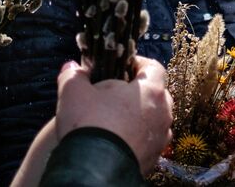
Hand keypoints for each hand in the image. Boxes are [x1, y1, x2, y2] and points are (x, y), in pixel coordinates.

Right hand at [54, 57, 172, 174]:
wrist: (94, 170)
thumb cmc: (89, 124)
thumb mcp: (73, 93)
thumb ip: (73, 75)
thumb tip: (72, 68)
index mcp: (151, 90)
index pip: (153, 68)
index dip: (138, 64)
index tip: (123, 67)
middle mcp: (163, 112)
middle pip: (156, 94)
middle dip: (139, 92)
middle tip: (117, 95)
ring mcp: (160, 137)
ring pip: (154, 120)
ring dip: (140, 117)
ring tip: (117, 120)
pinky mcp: (154, 158)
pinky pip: (149, 142)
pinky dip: (137, 139)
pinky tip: (119, 141)